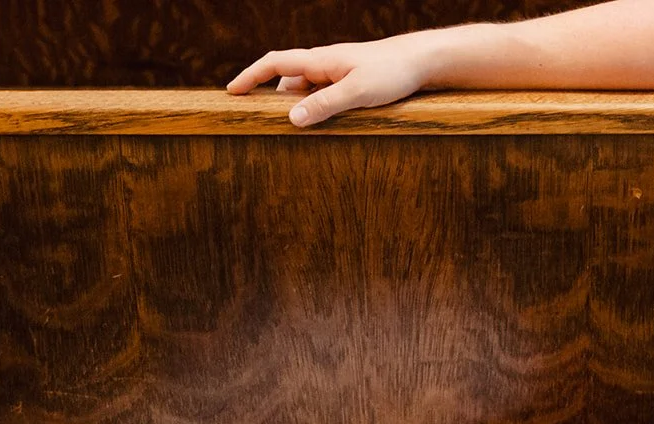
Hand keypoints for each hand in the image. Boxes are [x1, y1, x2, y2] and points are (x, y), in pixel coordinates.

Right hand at [228, 37, 438, 127]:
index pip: (274, 63)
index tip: (231, 92)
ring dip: (294, 106)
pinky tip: (319, 125)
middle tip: (255, 120)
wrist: (422, 61)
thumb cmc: (392, 73)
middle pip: (286, 78)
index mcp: (319, 61)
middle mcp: (324, 64)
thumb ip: (325, 105)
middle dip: (268, 96)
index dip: (250, 77)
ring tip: (287, 132)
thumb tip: (290, 119)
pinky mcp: (350, 81)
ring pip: (304, 89)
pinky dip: (313, 108)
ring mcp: (337, 72)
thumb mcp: (357, 92)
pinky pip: (322, 94)